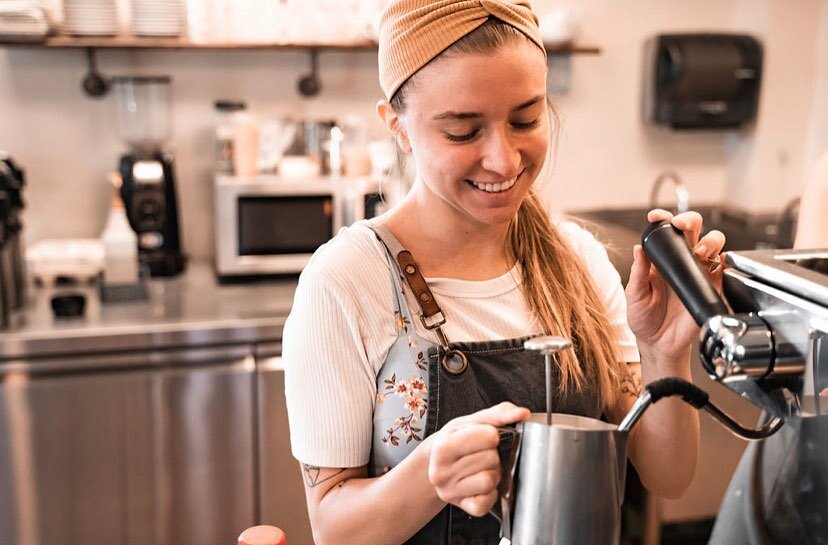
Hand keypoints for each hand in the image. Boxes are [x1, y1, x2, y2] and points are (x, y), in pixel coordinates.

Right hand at [426, 402, 528, 516]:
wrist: (436, 462)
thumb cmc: (456, 440)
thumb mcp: (471, 421)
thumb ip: (499, 413)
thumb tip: (523, 413)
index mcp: (442, 447)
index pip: (488, 437)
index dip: (491, 435)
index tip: (482, 437)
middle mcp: (441, 472)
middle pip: (491, 459)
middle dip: (491, 454)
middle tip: (480, 454)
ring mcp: (450, 492)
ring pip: (490, 480)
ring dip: (492, 472)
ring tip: (481, 468)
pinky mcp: (463, 507)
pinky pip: (488, 501)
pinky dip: (491, 492)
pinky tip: (480, 483)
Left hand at [625, 209, 725, 364]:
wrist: (659, 345)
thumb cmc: (644, 319)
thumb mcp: (634, 295)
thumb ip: (638, 273)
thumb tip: (638, 248)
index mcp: (660, 260)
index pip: (664, 232)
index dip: (663, 219)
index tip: (656, 216)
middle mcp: (681, 261)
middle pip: (692, 230)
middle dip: (689, 220)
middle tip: (681, 226)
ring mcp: (698, 272)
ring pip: (712, 243)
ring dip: (708, 240)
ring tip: (697, 251)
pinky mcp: (711, 286)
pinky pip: (723, 268)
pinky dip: (722, 260)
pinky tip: (713, 263)